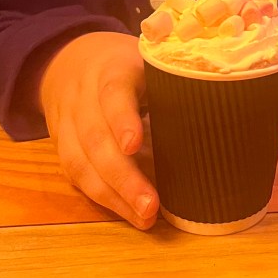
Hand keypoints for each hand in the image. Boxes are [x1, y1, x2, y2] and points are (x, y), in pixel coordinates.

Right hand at [39, 31, 158, 229]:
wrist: (68, 59)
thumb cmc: (125, 63)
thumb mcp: (147, 59)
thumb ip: (171, 81)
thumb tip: (217, 114)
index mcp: (110, 69)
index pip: (112, 93)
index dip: (122, 119)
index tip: (134, 144)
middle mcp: (82, 97)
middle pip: (95, 139)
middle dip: (123, 176)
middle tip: (151, 206)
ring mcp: (67, 122)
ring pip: (80, 163)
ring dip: (112, 195)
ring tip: (144, 218)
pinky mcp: (60, 145)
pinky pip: (75, 175)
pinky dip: (102, 197)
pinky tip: (127, 213)